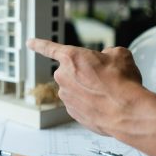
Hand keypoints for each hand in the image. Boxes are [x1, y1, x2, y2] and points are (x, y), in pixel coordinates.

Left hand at [26, 39, 145, 135]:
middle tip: (105, 77)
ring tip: (108, 93)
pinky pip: (81, 104)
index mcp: (71, 57)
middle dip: (85, 73)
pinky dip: (91, 104)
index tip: (29, 42)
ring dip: (89, 89)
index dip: (39, 44)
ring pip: (77, 88)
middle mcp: (63, 76)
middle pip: (72, 71)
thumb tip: (108, 57)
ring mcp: (66, 96)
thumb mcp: (120, 55)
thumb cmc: (122, 82)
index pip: (50, 48)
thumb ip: (108, 53)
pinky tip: (105, 104)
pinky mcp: (72, 112)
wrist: (126, 111)